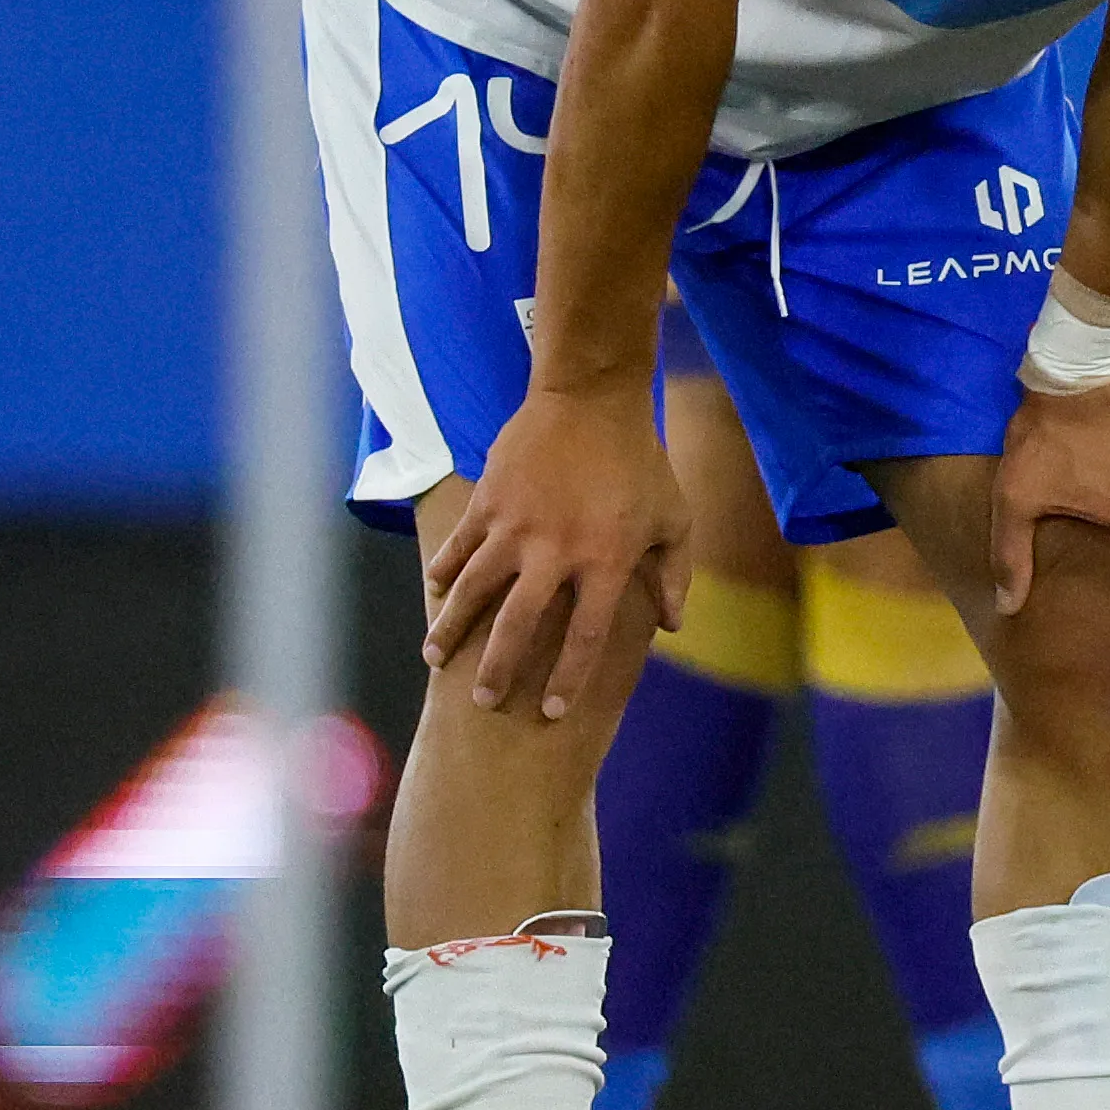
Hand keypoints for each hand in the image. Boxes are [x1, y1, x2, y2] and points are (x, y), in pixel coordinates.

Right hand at [420, 381, 691, 720]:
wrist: (591, 398)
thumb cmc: (640, 460)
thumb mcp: (673, 517)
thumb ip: (674, 574)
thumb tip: (673, 625)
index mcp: (606, 560)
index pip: (585, 635)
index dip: (568, 677)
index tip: (553, 711)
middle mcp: (557, 550)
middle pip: (520, 624)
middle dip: (499, 668)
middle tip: (484, 701)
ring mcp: (516, 525)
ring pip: (476, 589)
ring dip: (453, 627)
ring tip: (435, 659)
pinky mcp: (489, 500)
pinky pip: (460, 544)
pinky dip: (444, 570)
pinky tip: (434, 593)